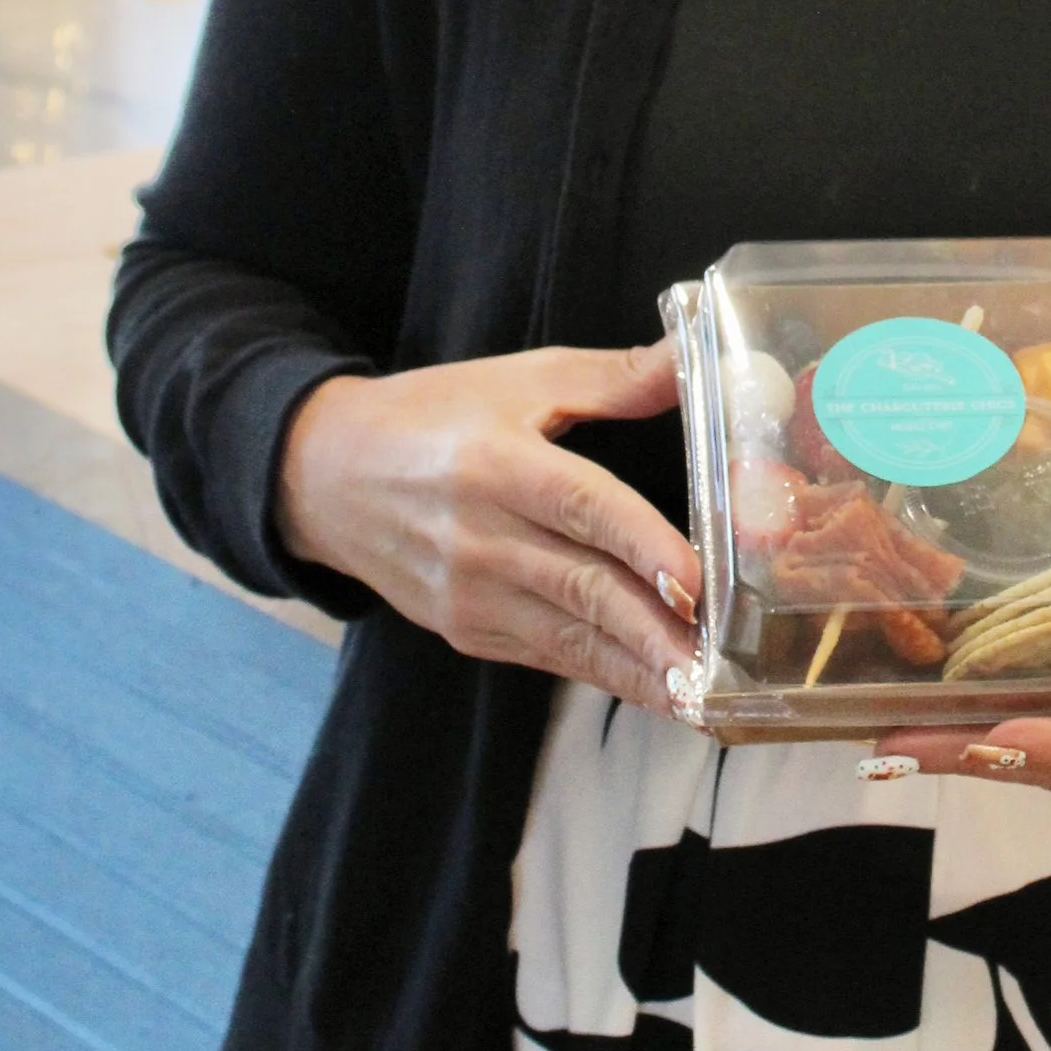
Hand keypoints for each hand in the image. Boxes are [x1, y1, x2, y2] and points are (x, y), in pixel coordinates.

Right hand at [275, 340, 697, 710]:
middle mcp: (479, 538)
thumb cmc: (433, 416)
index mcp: (497, 464)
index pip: (583, 507)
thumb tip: (695, 355)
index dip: (643, 545)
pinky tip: (657, 688)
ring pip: (571, 637)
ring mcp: (469, 595)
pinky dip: (604, 674)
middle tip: (723, 663)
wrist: (326, 477)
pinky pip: (548, 655)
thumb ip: (614, 377)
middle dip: (656, 632)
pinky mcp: (465, 630)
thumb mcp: (518, 379)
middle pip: (583, 587)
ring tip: (706, 695)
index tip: (696, 581)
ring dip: (640, 669)